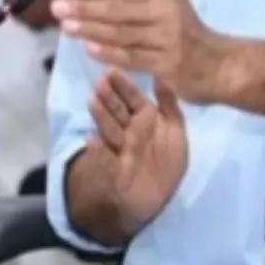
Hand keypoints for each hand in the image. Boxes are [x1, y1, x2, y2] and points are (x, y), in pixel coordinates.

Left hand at [52, 0, 232, 102]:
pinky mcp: (167, 65)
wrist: (219, 64)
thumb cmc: (187, 30)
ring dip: (91, 30)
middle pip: (116, 10)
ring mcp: (166, 40)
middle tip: (55, 8)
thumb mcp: (168, 0)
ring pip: (121, 34)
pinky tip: (89, 49)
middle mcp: (163, 13)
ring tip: (65, 26)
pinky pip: (133, 58)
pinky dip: (110, 53)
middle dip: (83, 8)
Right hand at [84, 68, 187, 230]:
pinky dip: (98, 150)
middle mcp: (129, 130)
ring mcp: (121, 149)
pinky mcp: (116, 170)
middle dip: (109, 97)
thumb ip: (169, 104)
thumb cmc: (167, 158)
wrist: (161, 194)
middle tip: (100, 82)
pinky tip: (89, 139)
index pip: (132, 97)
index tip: (111, 70)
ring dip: (101, 116)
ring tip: (93, 102)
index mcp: (144, 117)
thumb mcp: (175, 129)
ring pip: (110, 129)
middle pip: (117, 110)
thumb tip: (161, 76)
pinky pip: (107, 159)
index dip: (123, 85)